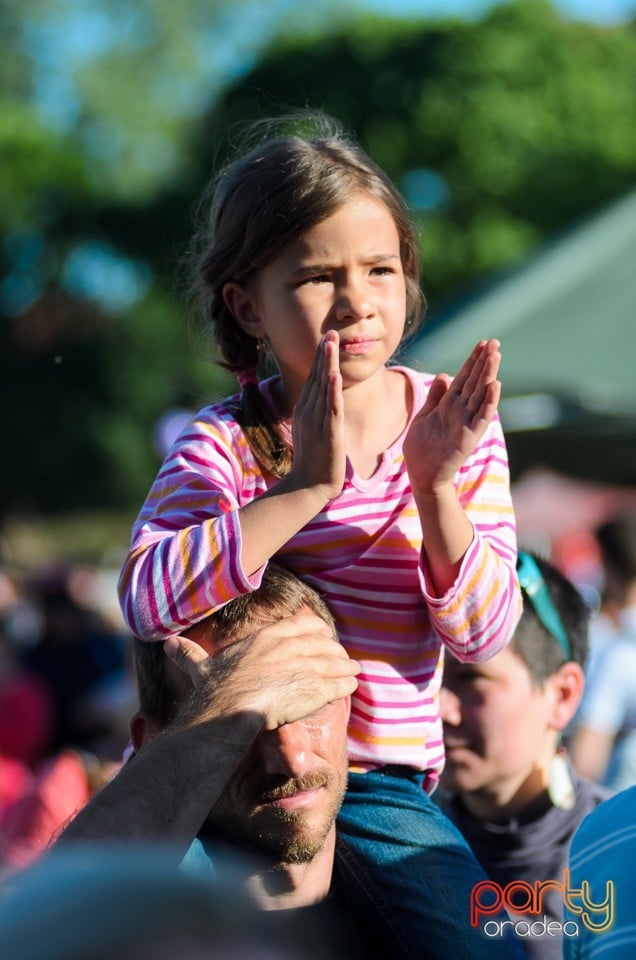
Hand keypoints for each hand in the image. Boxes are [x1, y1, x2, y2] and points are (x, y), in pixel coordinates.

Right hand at [164, 613, 358, 730]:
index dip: (314, 631)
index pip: (302, 625)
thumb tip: (166, 644)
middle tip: (341, 658)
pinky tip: (351, 686)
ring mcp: (304, 665)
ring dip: (345, 667)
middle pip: (322, 642)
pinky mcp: (316, 688)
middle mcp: (290, 646)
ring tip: (352, 671)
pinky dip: (347, 684)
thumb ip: (189, 655)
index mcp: (267, 637)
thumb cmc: (215, 690)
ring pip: (335, 661)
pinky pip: (339, 683)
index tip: (320, 637)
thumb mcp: (203, 667)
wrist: (227, 709)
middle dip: (333, 650)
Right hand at [288, 331, 345, 501]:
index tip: (326, 338)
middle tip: (330, 331)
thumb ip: (314, 412)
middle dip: (323, 353)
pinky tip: (334, 376)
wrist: (308, 486)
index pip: (313, 378)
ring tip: (332, 343)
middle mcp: (308, 411)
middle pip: (316, 377)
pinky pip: (331, 409)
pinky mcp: (328, 433)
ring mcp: (317, 421)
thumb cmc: (312, 460)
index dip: (320, 357)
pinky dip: (332, 392)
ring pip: (323, 388)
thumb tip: (319, 398)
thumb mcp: (311, 430)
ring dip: (327, 364)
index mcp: (304, 409)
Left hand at [403, 339, 500, 493]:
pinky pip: (481, 417)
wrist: (421, 474)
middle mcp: (461, 411)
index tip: (482, 343)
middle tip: (495, 342)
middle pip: (475, 382)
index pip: (465, 377)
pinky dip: (489, 402)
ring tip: (496, 355)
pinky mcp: (469, 437)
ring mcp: (466, 423)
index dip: (473, 360)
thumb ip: (435, 397)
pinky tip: (495, 385)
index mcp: (450, 405)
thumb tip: (443, 375)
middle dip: (484, 362)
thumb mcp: (425, 416)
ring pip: (481, 395)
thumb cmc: (422, 448)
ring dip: (489, 375)